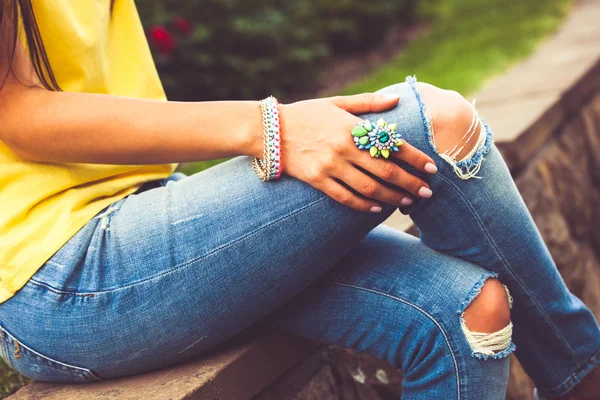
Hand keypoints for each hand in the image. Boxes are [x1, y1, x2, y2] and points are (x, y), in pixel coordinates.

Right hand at [279, 93, 436, 211]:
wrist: (270, 130)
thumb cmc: (306, 113)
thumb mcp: (337, 103)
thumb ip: (368, 103)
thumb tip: (397, 99)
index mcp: (352, 128)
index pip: (392, 145)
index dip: (415, 158)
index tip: (431, 168)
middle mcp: (344, 149)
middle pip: (385, 171)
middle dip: (410, 183)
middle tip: (427, 192)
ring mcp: (330, 167)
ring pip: (369, 189)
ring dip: (392, 198)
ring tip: (408, 202)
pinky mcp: (317, 181)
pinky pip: (346, 198)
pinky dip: (364, 206)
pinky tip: (378, 208)